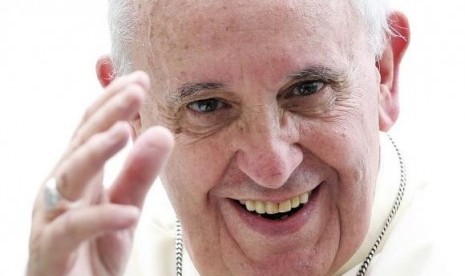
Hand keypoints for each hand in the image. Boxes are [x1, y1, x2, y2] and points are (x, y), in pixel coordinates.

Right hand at [26, 71, 173, 275]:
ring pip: (68, 176)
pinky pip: (73, 230)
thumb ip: (140, 174)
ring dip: (96, 152)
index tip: (140, 79)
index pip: (92, 129)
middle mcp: (60, 190)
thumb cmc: (93, 250)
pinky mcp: (51, 251)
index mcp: (79, 176)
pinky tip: (128, 212)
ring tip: (125, 131)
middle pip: (80, 142)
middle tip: (135, 90)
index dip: (113, 103)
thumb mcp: (125, 207)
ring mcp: (51, 218)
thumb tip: (161, 132)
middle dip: (107, 113)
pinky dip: (101, 218)